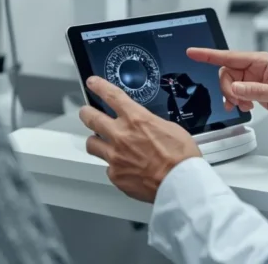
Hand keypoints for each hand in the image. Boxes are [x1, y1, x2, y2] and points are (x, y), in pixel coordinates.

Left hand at [78, 76, 201, 202]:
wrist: (180, 183)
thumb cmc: (181, 157)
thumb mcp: (170, 128)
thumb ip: (149, 123)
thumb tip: (144, 125)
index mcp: (136, 119)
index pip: (111, 95)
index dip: (99, 87)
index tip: (93, 83)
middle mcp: (121, 135)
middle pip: (91, 118)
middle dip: (86, 112)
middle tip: (86, 112)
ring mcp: (115, 156)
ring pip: (92, 144)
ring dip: (96, 141)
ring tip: (102, 143)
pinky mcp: (115, 175)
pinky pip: (108, 167)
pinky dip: (114, 166)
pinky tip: (125, 167)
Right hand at [187, 47, 267, 129]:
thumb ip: (255, 90)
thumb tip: (234, 88)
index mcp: (261, 61)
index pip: (229, 56)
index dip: (208, 54)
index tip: (192, 52)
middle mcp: (255, 68)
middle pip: (226, 73)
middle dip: (227, 88)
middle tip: (238, 101)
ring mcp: (254, 79)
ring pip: (229, 84)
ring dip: (232, 96)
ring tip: (245, 106)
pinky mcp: (254, 90)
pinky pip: (235, 93)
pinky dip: (236, 101)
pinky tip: (244, 107)